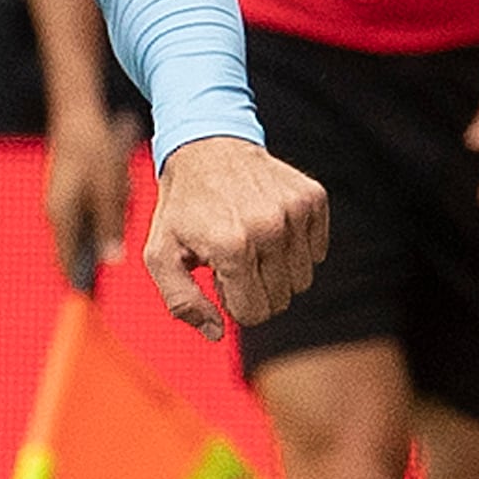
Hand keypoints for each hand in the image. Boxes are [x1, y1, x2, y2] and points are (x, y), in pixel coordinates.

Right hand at [44, 117, 134, 294]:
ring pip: (79, 234)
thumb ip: (109, 228)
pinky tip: (114, 205)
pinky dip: (96, 222)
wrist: (77, 116)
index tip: (89, 304)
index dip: (78, 285)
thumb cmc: (94, 150)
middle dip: (89, 263)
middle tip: (106, 271)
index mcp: (63, 218)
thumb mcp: (110, 191)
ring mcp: (58, 203)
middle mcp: (56, 214)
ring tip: (115, 222)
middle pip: (71, 253)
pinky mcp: (66, 193)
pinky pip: (81, 218)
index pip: (67, 265)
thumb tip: (109, 261)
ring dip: (95, 239)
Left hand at [138, 136, 327, 338]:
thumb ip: (181, 301)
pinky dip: (294, 247)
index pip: (253, 313)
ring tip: (248, 241)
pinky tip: (268, 226)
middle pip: (280, 300)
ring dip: (275, 270)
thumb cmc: (182, 207)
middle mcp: (268, 228)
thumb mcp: (160, 254)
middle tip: (232, 258)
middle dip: (254, 289)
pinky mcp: (312, 198)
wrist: (207, 145)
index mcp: (231, 247)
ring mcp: (295, 211)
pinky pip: (318, 252)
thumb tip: (217, 333)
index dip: (234, 303)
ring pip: (302, 280)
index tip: (218, 277)